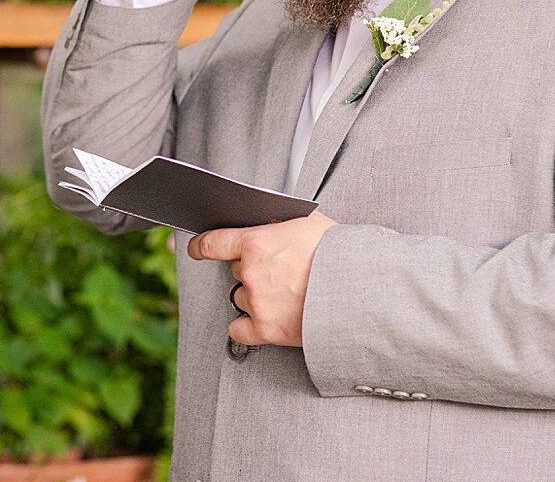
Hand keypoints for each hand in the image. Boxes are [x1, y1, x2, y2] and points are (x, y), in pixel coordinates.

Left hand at [187, 211, 336, 347]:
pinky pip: (239, 329)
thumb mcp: (307, 223)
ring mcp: (256, 302)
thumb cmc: (339, 254)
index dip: (200, 246)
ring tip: (285, 294)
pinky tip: (265, 319)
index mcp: (255, 243)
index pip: (212, 243)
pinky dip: (248, 326)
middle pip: (236, 271)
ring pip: (240, 297)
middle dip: (254, 270)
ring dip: (255, 296)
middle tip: (281, 273)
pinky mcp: (266, 330)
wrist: (359, 291)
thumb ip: (279, 226)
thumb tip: (267, 226)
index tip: (195, 249)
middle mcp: (250, 273)